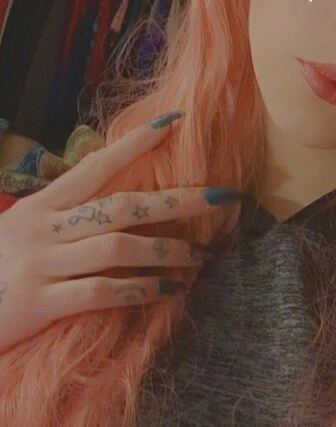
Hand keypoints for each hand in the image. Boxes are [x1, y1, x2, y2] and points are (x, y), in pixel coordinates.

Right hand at [0, 115, 240, 354]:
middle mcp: (43, 227)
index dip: (137, 143)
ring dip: (169, 250)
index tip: (175, 123)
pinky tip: (167, 291)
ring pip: (120, 247)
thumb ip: (60, 220)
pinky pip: (102, 291)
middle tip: (223, 197)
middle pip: (123, 204)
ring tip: (202, 255)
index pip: (95, 164)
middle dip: (178, 199)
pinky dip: (141, 290)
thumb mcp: (19, 234)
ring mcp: (42, 263)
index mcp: (40, 206)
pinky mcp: (41, 303)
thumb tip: (113, 211)